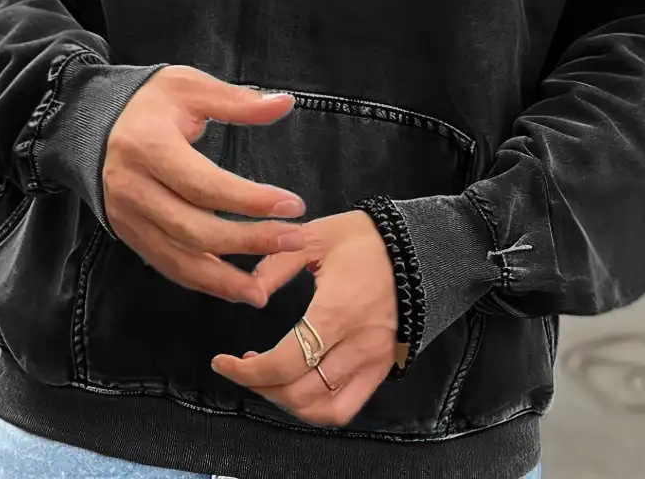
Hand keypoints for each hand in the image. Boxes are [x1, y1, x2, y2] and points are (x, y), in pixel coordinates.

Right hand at [103, 65, 306, 306]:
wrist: (94, 121)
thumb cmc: (150, 102)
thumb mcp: (190, 86)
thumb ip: (237, 101)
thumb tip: (284, 104)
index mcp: (149, 147)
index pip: (204, 185)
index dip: (249, 200)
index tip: (292, 205)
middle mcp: (133, 188)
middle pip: (195, 229)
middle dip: (248, 241)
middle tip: (294, 240)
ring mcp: (127, 216)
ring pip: (179, 259)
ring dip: (224, 279)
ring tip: (264, 291)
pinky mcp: (128, 233)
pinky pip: (167, 265)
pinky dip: (201, 282)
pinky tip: (232, 289)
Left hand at [210, 210, 398, 427]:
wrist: (421, 247)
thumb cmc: (366, 239)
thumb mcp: (316, 236)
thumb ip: (277, 263)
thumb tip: (250, 293)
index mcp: (338, 311)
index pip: (286, 363)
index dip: (248, 371)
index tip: (223, 361)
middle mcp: (358, 345)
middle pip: (300, 392)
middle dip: (259, 386)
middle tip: (241, 366)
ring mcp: (374, 362)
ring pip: (323, 409)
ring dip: (285, 402)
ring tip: (267, 378)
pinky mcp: (383, 369)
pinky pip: (347, 407)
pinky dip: (316, 408)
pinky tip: (298, 387)